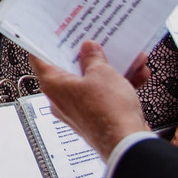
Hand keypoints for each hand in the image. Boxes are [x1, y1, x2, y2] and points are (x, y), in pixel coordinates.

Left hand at [28, 42, 149, 160]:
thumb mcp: (102, 73)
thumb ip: (93, 57)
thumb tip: (88, 49)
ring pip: (93, 82)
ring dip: (112, 69)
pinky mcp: (97, 118)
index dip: (46, 43)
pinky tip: (138, 73)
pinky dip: (121, 84)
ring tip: (128, 57)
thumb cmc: (108, 112)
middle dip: (89, 55)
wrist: (129, 144)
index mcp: (53, 85)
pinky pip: (106, 96)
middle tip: (96, 41)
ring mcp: (80, 110)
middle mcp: (62, 99)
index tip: (53, 33)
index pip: (39, 59)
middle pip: (70, 70)